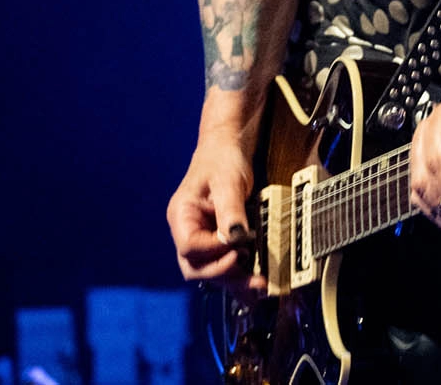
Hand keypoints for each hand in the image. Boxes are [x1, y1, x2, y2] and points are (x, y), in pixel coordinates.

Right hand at [167, 136, 265, 296]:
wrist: (226, 149)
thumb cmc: (222, 160)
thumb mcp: (228, 182)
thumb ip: (230, 211)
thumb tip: (235, 239)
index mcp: (181, 215)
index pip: (190, 246)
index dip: (213, 251)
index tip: (238, 247)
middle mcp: (186, 231)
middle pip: (196, 267)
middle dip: (225, 275)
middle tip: (254, 278)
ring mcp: (200, 239)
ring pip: (210, 272)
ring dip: (234, 281)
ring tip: (259, 288)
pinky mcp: (216, 243)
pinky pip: (222, 265)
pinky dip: (237, 278)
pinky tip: (253, 290)